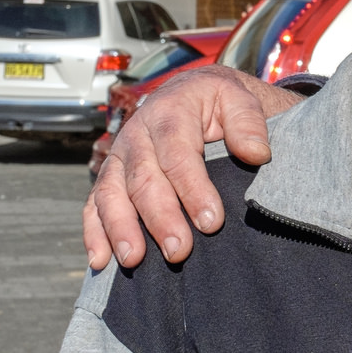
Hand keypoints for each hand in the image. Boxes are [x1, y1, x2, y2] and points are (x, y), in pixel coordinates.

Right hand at [83, 65, 299, 269]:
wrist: (192, 92)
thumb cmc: (219, 103)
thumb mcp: (238, 99)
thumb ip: (248, 122)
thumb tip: (257, 153)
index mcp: (170, 112)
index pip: (178, 153)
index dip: (193, 189)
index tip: (211, 222)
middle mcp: (137, 135)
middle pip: (143, 178)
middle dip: (160, 217)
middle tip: (178, 250)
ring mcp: (119, 157)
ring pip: (111, 193)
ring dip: (120, 229)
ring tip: (133, 260)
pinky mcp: (111, 176)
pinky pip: (95, 204)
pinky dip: (94, 232)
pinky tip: (100, 260)